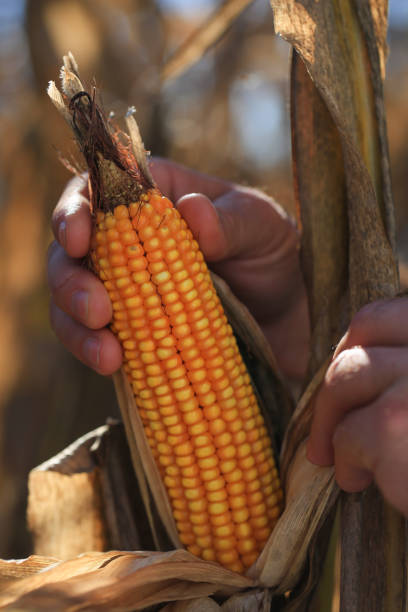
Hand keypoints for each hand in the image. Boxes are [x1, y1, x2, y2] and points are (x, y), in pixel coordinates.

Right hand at [48, 158, 308, 380]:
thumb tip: (191, 212)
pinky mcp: (131, 333)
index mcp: (154, 199)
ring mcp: (125, 291)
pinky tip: (113, 366)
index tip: (78, 240)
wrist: (291, 316)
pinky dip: (95, 353)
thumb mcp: (264, 228)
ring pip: (72, 302)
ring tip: (108, 356)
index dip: (72, 212)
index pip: (94, 191)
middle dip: (70, 281)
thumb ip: (232, 221)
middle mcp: (128, 242)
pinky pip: (97, 341)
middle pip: (69, 254)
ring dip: (76, 328)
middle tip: (97, 312)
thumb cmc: (276, 254)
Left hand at [307, 297, 407, 516]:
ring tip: (341, 462)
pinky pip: (350, 431)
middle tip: (326, 425)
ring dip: (332, 422)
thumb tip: (350, 359)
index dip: (356, 345)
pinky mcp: (397, 422)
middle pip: (360, 335)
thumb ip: (405, 371)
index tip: (349, 382)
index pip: (385, 315)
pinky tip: (358, 483)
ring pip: (345, 378)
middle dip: (334, 380)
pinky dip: (346, 459)